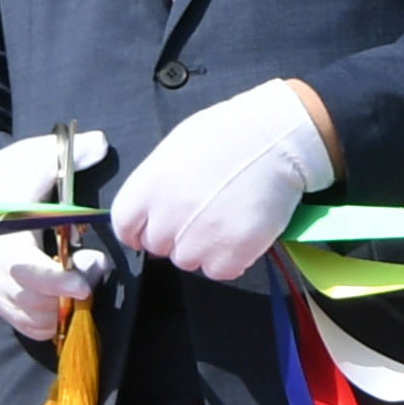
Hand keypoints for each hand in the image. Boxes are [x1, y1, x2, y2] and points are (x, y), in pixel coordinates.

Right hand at [0, 129, 112, 343]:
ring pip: (23, 313)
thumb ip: (68, 154)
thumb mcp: (33, 157)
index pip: (20, 266)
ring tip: (82, 282)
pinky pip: (16, 320)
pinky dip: (43, 322)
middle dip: (65, 292)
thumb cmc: (5, 175)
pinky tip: (63, 307)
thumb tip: (100, 144)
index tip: (86, 282)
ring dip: (58, 308)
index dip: (54, 280)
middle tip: (94, 270)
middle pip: (26, 296)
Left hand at [112, 82, 338, 282]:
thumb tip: (156, 209)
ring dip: (204, 247)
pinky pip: (219, 271)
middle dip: (176, 236)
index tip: (157, 227)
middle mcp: (167, 218)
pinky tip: (242, 230)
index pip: (125, 227)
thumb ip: (157, 184)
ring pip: (188, 261)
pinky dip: (231, 258)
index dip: (141, 229)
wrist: (277, 138)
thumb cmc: (230, 134)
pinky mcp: (230, 255)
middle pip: (158, 247)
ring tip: (227, 218)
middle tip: (204, 214)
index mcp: (148, 187)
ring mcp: (197, 240)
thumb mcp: (177, 147)